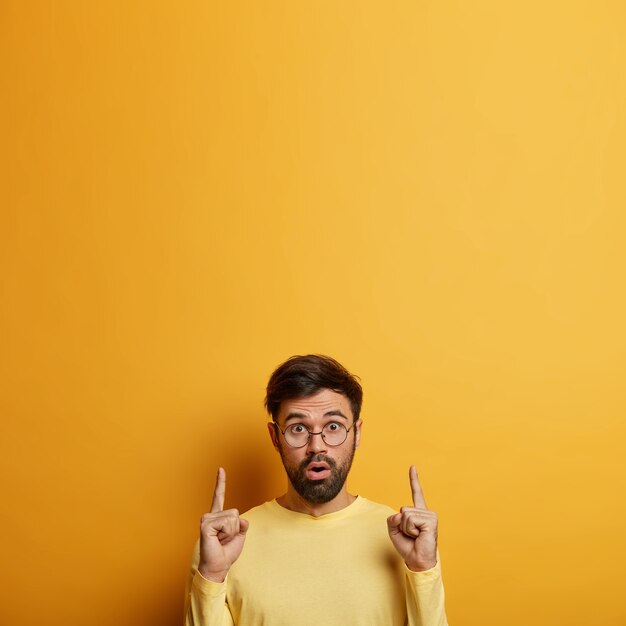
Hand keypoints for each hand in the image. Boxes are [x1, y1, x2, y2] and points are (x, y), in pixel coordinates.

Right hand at [198, 467, 248, 581]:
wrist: (218, 567)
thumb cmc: (226, 553)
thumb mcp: (240, 536)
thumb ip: (242, 525)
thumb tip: (242, 519)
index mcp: (217, 516)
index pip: (219, 496)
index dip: (220, 482)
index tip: (221, 469)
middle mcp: (210, 515)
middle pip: (235, 512)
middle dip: (235, 528)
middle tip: (224, 540)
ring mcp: (207, 519)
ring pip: (233, 517)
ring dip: (231, 532)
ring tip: (221, 540)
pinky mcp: (205, 525)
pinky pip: (227, 523)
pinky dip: (227, 533)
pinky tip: (217, 539)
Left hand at [387, 465, 437, 571]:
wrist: (417, 561)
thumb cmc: (408, 546)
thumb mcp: (394, 531)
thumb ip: (392, 519)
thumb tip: (400, 513)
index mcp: (418, 513)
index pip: (416, 493)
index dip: (414, 479)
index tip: (412, 467)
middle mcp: (426, 512)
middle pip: (402, 509)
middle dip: (401, 524)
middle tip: (411, 535)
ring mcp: (430, 516)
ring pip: (405, 514)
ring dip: (406, 528)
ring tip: (415, 536)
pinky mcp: (431, 521)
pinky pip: (410, 520)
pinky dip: (410, 530)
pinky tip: (419, 536)